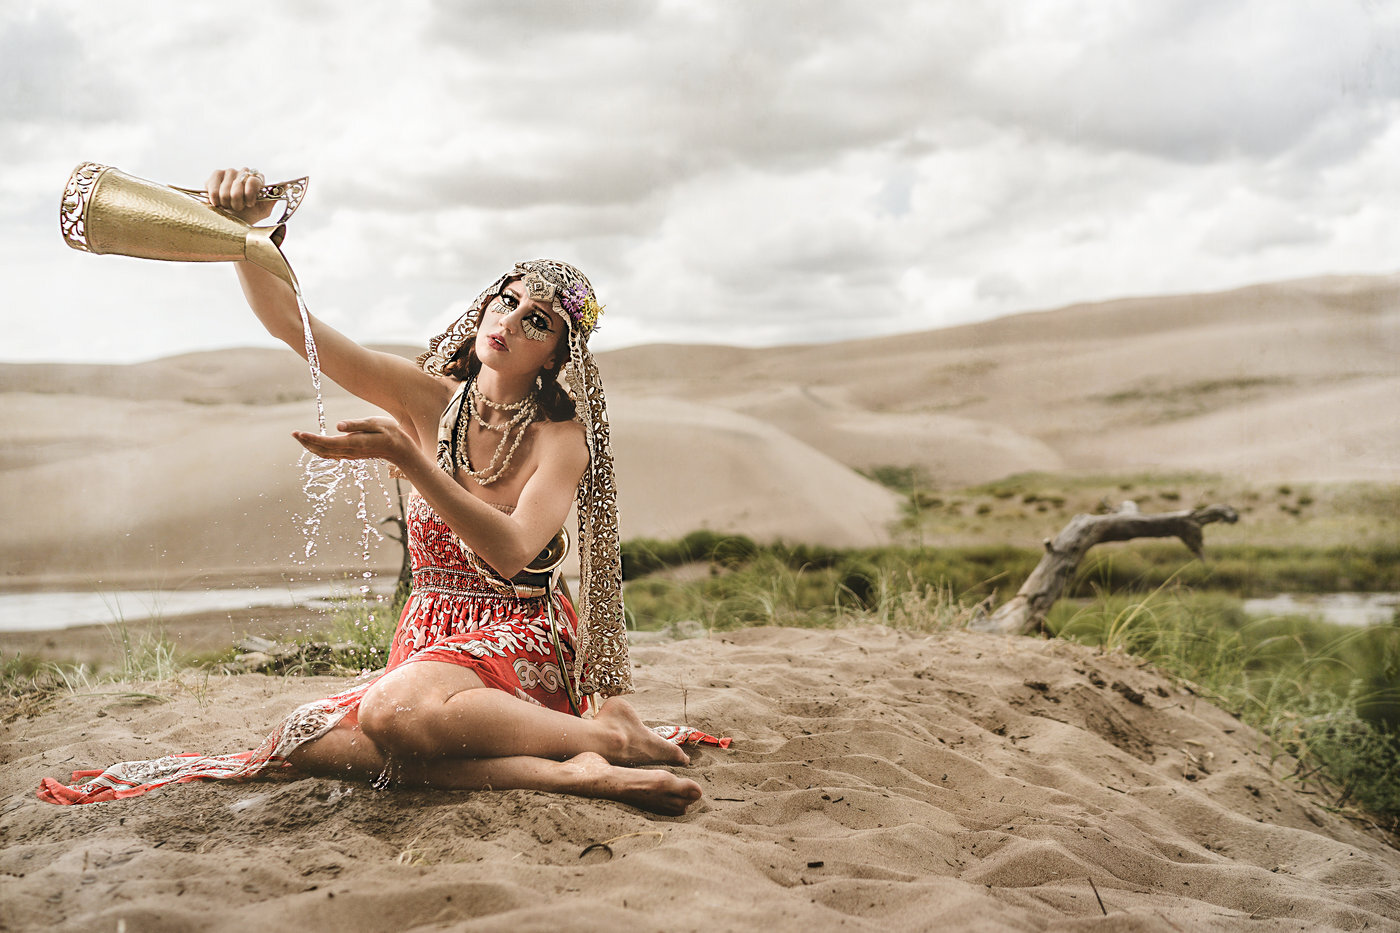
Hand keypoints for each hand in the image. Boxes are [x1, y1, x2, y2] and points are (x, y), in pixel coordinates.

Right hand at [204, 167, 276, 222]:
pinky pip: (213, 187)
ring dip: (226, 202)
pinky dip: (215, 198)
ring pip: (226, 189)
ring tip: (228, 206)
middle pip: (239, 184)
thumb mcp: (263, 210)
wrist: (229, 221)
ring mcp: (229, 172)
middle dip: (237, 201)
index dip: (250, 194)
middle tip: (238, 207)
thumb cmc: (247, 215)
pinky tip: (217, 203)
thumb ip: (272, 198)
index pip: (254, 180)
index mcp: (257, 179)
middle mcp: (244, 172)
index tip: (249, 204)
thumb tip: (284, 186)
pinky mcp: (215, 175)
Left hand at [292, 418, 413, 466]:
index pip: (327, 442)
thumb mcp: (375, 423)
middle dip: (306, 442)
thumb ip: (356, 424)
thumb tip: (338, 425)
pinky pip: (330, 454)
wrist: (400, 450)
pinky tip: (313, 443)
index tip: (298, 433)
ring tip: (299, 437)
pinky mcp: (351, 454)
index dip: (311, 438)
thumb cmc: (390, 433)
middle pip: (321, 450)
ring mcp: (349, 454)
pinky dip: (318, 449)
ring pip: (324, 453)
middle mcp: (349, 451)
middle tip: (293, 433)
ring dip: (310, 446)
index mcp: (354, 443)